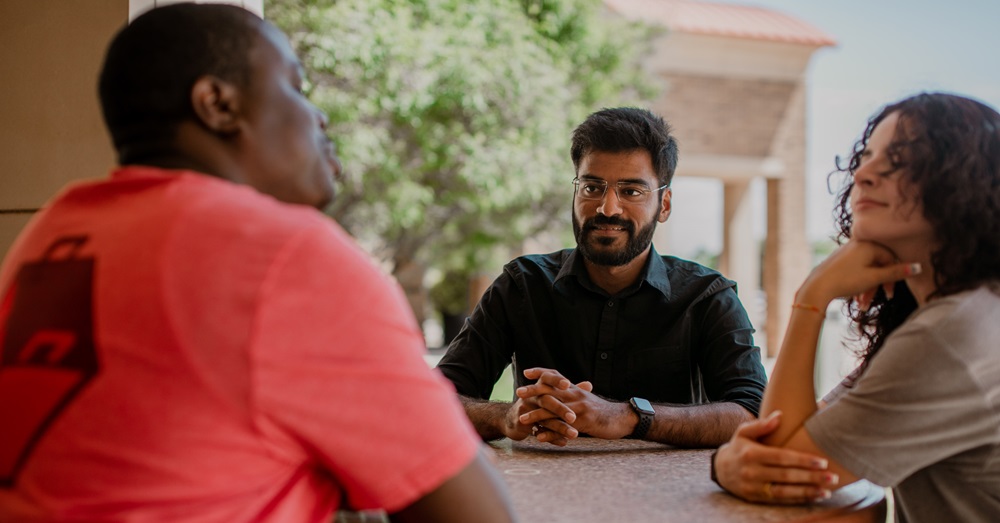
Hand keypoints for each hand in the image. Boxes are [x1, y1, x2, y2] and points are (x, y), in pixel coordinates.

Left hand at [516, 368, 634, 439]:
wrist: (622, 419)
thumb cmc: (603, 411)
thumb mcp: (587, 399)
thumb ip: (573, 395)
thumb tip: (562, 392)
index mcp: (575, 389)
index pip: (555, 376)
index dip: (541, 372)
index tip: (526, 372)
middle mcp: (575, 395)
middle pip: (550, 390)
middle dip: (533, 391)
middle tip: (518, 393)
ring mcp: (579, 408)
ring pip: (553, 410)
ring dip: (536, 414)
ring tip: (521, 418)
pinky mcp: (583, 422)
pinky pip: (562, 427)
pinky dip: (550, 433)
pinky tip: (539, 436)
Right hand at [715, 412, 837, 503]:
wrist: (720, 469)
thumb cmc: (738, 447)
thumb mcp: (743, 432)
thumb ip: (762, 425)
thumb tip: (780, 415)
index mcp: (751, 454)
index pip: (782, 458)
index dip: (803, 460)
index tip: (822, 462)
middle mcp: (752, 471)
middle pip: (786, 476)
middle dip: (811, 477)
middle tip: (832, 477)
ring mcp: (753, 487)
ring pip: (785, 492)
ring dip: (808, 492)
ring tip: (827, 491)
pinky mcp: (756, 498)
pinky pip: (780, 500)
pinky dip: (798, 499)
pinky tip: (814, 497)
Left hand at [796, 240, 919, 310]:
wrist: (816, 288)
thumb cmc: (845, 281)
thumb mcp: (873, 278)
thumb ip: (896, 272)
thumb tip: (919, 267)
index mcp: (868, 244)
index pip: (890, 258)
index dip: (893, 277)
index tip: (890, 294)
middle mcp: (857, 243)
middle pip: (878, 264)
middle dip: (879, 284)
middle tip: (881, 300)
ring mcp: (847, 251)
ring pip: (867, 269)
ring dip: (868, 287)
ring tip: (863, 304)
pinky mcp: (839, 260)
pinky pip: (856, 270)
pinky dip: (859, 283)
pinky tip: (856, 299)